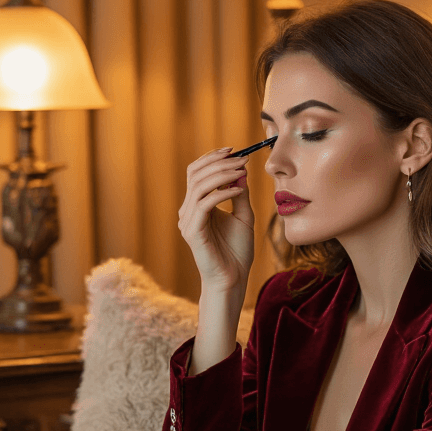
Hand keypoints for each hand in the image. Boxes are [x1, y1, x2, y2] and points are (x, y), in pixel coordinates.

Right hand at [177, 147, 254, 293]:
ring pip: (198, 186)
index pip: (196, 172)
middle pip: (195, 174)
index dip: (213, 158)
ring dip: (222, 174)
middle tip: (242, 158)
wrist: (233, 279)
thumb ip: (240, 194)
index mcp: (196, 205)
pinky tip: (239, 190)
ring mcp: (188, 221)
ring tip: (242, 171)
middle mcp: (188, 210)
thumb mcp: (244, 216)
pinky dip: (223, 193)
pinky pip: (205, 204)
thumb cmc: (237, 251)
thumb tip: (241, 171)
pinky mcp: (193, 232)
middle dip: (219, 162)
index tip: (235, 151)